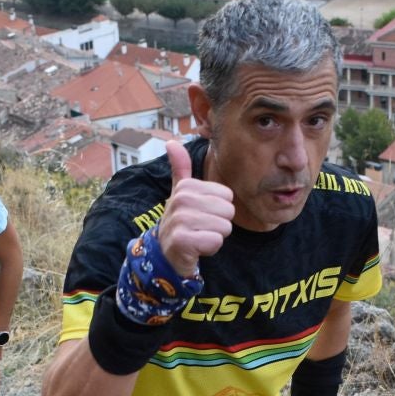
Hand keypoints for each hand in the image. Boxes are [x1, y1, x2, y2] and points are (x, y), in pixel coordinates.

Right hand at [157, 142, 233, 277]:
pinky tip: (196, 248)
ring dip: (215, 237)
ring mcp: (180, 220)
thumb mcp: (180, 193)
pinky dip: (210, 249)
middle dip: (219, 224)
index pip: (227, 196)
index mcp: (186, 186)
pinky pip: (215, 241)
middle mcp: (181, 200)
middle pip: (228, 211)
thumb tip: (171, 142)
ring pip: (224, 227)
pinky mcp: (182, 241)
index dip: (219, 209)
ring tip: (198, 237)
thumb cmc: (181, 222)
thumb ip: (180, 168)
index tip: (201, 214)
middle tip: (201, 228)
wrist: (166, 253)